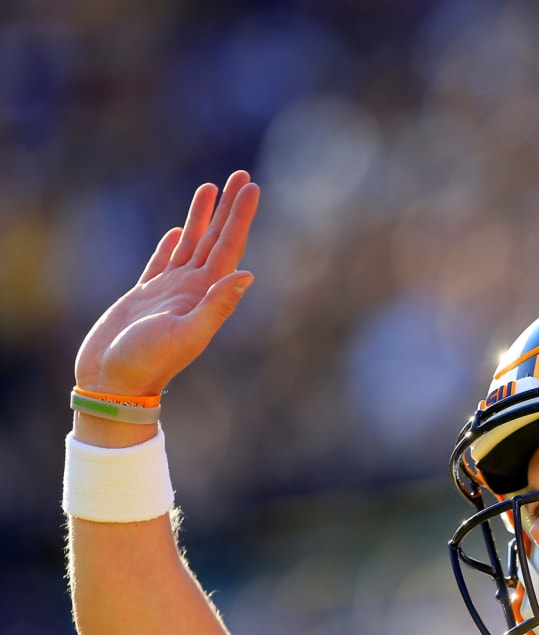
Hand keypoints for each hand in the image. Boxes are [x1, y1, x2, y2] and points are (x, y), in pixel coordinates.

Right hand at [74, 171, 260, 396]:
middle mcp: (192, 290)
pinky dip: (172, 244)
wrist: (113, 384)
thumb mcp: (186, 334)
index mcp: (205, 295)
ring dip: (202, 218)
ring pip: (191, 244)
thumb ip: (217, 306)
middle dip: (230, 208)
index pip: (229, 247)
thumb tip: (247, 276)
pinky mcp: (144, 296)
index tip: (253, 187)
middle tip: (242, 175)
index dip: (241, 217)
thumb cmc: (148, 363)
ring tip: (211, 188)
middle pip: (216, 239)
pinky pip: (162, 262)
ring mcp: (169, 292)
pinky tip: (180, 231)